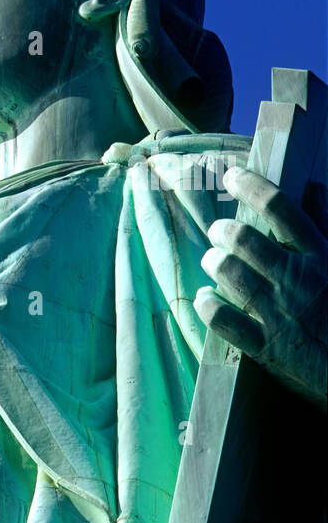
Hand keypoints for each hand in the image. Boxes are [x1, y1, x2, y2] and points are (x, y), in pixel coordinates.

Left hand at [195, 165, 326, 408]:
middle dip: (222, 229)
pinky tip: (207, 298)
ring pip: (228, 271)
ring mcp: (280, 313)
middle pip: (243, 238)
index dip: (251, 185)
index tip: (232, 175)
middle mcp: (297, 280)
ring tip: (215, 260)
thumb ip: (327, 224)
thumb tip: (314, 188)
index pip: (280, 208)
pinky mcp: (268, 347)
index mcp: (321, 256)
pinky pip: (223, 320)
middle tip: (220, 231)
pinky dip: (208, 305)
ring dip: (213, 261)